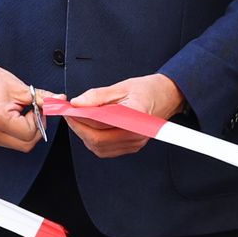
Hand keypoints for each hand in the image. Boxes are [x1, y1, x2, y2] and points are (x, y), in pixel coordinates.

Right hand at [0, 48, 46, 152]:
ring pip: (18, 145)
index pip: (30, 134)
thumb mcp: (22, 88)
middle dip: (34, 129)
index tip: (36, 108)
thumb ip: (44, 99)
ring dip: (25, 132)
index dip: (38, 121)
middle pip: (25, 145)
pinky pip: (8, 142)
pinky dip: (15, 132)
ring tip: (20, 113)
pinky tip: (12, 118)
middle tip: (32, 112)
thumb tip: (61, 101)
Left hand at [67, 73, 182, 158]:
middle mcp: (136, 135)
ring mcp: (134, 143)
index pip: (99, 123)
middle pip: (97, 140)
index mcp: (134, 117)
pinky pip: (107, 150)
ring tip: (80, 120)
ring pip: (99, 148)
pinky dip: (95, 140)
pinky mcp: (132, 146)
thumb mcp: (122, 87)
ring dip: (85, 135)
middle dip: (79, 128)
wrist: (168, 96)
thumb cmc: (148, 90)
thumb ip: (98, 96)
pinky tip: (92, 128)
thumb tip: (77, 103)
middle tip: (70, 115)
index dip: (79, 117)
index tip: (69, 109)